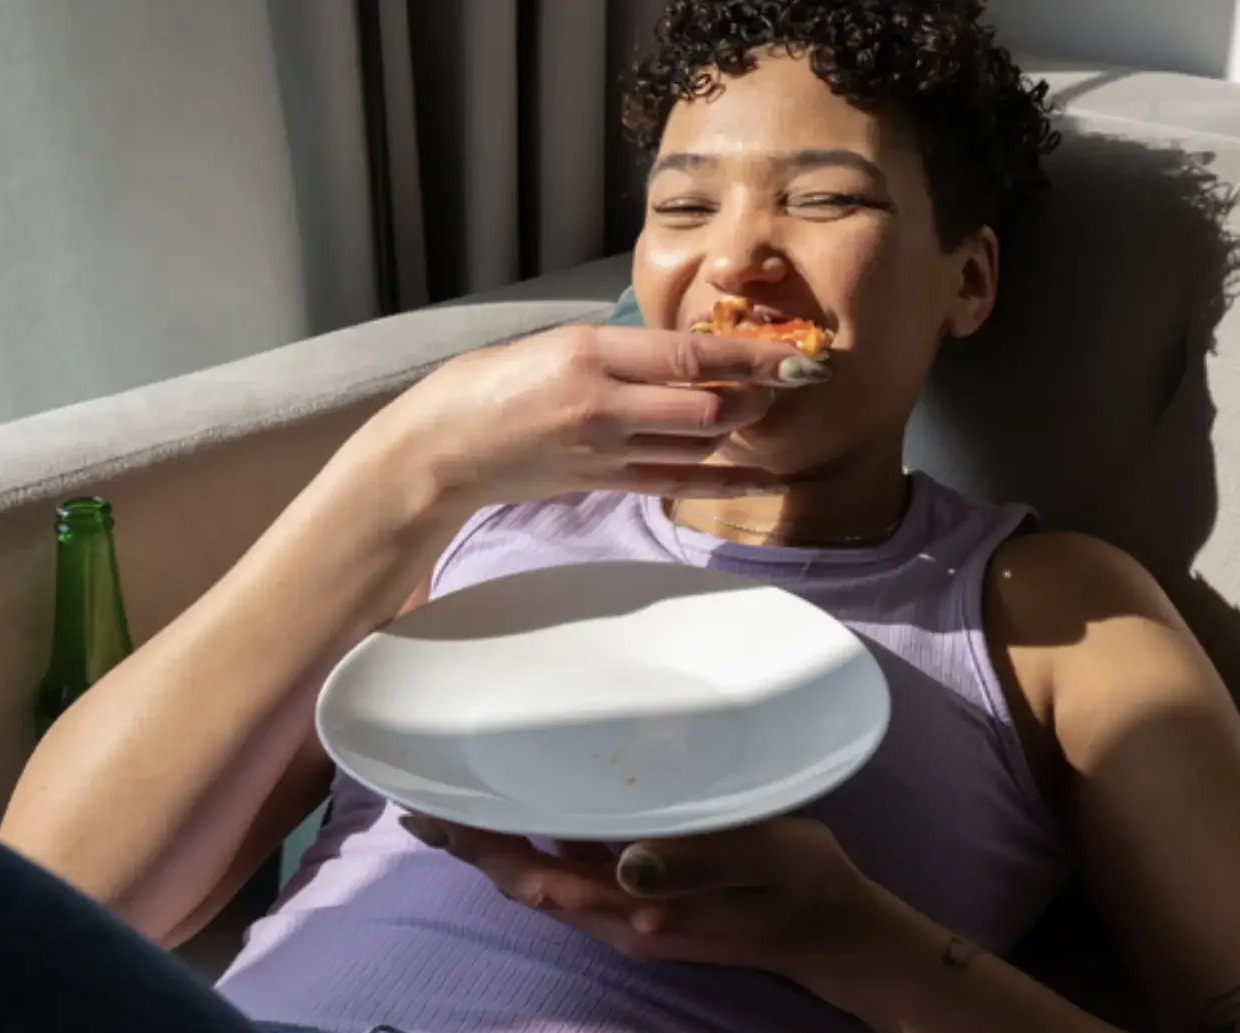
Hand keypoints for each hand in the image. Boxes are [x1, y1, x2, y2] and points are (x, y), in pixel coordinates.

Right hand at [353, 324, 830, 518]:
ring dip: (741, 431)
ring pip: (695, 446)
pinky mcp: (601, 483)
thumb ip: (622, 350)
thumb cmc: (493, 382)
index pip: (689, 356)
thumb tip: (689, 351)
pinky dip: (724, 480)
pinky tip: (760, 479)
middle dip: (756, 397)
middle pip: (705, 409)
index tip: (796, 354)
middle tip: (786, 381)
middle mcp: (603, 405)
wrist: (442, 447)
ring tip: (767, 411)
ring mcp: (603, 451)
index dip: (751, 358)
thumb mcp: (558, 343)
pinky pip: (676, 482)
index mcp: (590, 354)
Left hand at [401, 815, 897, 988]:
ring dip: (498, 848)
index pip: (536, 881)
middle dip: (471, 845)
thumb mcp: (767, 861)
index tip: (430, 812)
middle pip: (524, 884)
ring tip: (455, 806)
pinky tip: (529, 819)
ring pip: (543, 883)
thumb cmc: (807, 888)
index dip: (480, 848)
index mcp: (638, 913)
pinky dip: (537, 850)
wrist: (837, 936)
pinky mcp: (644, 907)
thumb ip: (698, 861)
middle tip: (420, 798)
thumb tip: (623, 862)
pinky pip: (571, 879)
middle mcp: (620, 922)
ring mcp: (630, 918)